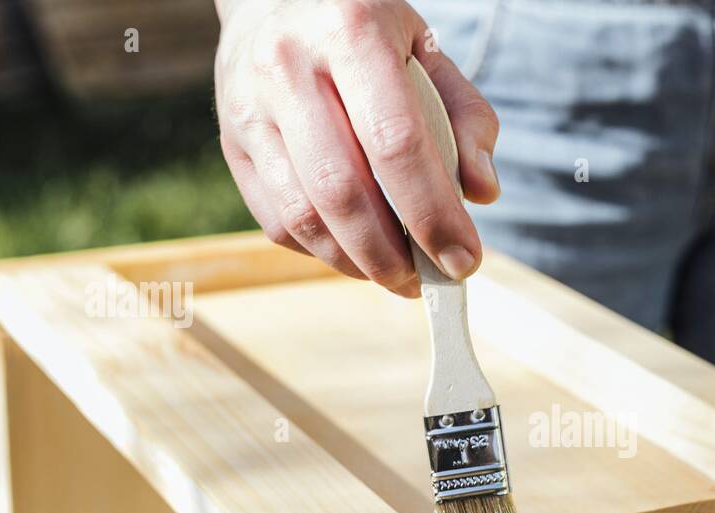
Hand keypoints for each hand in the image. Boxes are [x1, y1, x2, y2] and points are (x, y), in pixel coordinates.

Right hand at [213, 0, 500, 295]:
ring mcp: (250, 107)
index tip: (464, 259)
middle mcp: (288, 66)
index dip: (433, 214)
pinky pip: (277, 222)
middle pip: (342, 191)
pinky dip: (322, 252)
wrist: (276, 0)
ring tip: (395, 273)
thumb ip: (467, 119)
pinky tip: (354, 250)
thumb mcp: (428, 54)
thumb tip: (481, 192)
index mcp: (351, 32)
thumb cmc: (367, 34)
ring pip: (303, 217)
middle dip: (392, 255)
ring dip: (356, 264)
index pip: (396, 143)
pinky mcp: (232, 142)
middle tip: (427, 282)